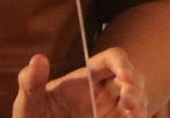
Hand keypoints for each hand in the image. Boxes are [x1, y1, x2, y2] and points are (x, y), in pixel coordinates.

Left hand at [12, 48, 146, 117]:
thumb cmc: (34, 116)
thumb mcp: (28, 103)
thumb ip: (31, 83)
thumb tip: (38, 58)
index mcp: (87, 77)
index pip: (112, 58)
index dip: (122, 62)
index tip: (124, 76)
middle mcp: (104, 91)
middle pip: (133, 77)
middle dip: (135, 87)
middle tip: (128, 101)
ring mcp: (112, 110)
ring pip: (139, 100)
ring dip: (141, 105)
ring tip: (134, 115)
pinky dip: (140, 117)